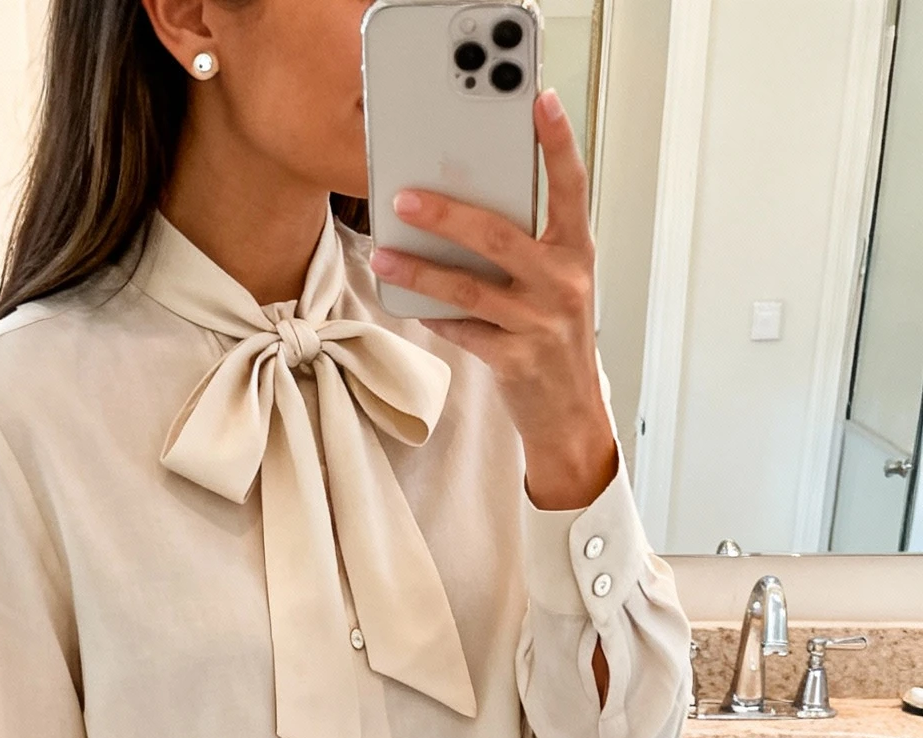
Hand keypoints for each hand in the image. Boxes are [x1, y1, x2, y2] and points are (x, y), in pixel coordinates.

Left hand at [370, 89, 617, 513]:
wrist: (571, 412)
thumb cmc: (556, 336)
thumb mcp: (556, 282)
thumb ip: (526, 246)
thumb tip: (462, 209)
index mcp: (576, 252)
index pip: (571, 187)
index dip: (558, 143)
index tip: (541, 101)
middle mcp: (563, 283)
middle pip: (498, 237)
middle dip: (447, 214)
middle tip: (405, 196)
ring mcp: (540, 324)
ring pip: (469, 288)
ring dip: (420, 270)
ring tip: (384, 251)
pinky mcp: (516, 360)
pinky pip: (462, 331)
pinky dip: (433, 315)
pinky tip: (407, 301)